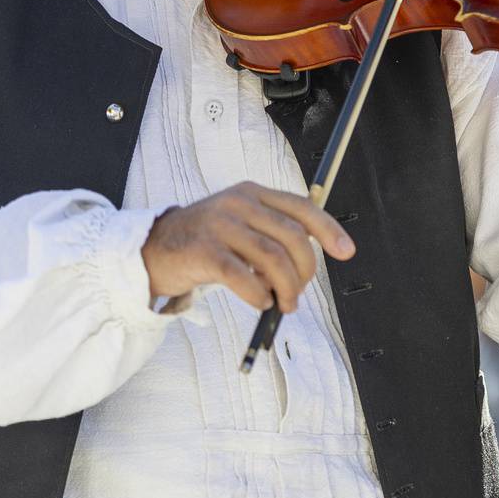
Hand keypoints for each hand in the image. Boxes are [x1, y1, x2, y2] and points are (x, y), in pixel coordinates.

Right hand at [141, 181, 354, 312]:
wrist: (151, 250)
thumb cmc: (204, 243)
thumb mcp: (239, 224)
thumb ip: (272, 233)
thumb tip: (309, 264)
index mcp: (252, 193)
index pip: (303, 207)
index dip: (329, 230)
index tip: (346, 251)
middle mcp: (239, 203)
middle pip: (293, 237)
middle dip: (305, 271)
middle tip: (299, 293)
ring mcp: (220, 225)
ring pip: (273, 259)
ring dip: (287, 288)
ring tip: (284, 304)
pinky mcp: (204, 251)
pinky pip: (243, 277)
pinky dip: (259, 295)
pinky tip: (260, 302)